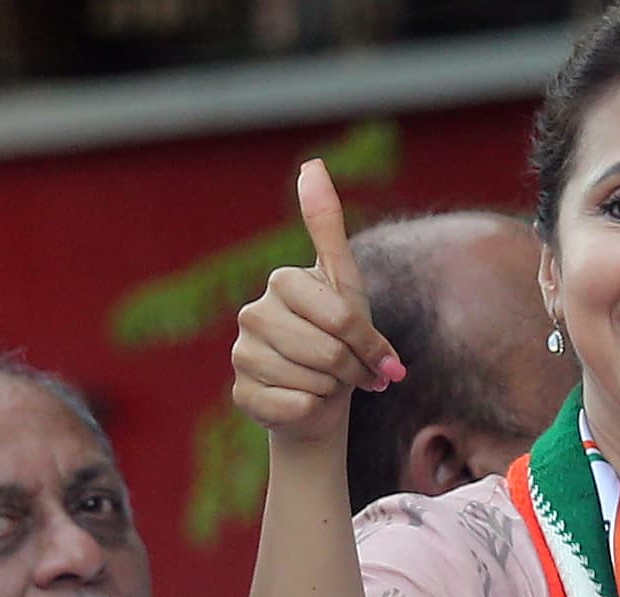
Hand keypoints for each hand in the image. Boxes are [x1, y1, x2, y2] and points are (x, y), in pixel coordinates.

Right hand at [231, 159, 404, 446]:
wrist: (322, 397)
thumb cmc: (340, 336)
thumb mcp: (345, 282)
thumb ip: (327, 226)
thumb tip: (311, 163)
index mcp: (282, 281)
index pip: (341, 319)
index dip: (369, 345)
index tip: (378, 356)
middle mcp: (252, 313)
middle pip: (327, 352)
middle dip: (353, 370)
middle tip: (354, 373)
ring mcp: (241, 354)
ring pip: (310, 381)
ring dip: (333, 390)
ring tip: (328, 384)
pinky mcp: (240, 393)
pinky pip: (292, 406)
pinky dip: (311, 410)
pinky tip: (306, 402)